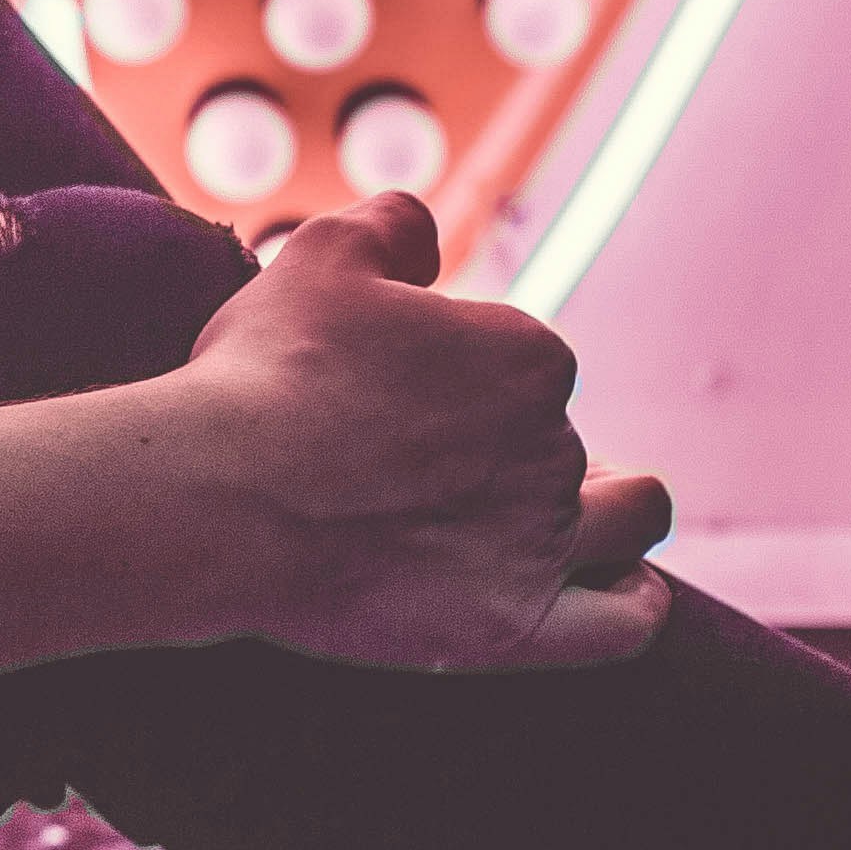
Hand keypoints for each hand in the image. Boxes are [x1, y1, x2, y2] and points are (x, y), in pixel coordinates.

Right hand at [146, 194, 670, 672]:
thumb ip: (393, 224)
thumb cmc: (265, 372)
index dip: (466, 377)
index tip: (399, 397)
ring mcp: (542, 544)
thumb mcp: (321, 254)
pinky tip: (615, 583)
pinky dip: (630, 598)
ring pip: (627, 519)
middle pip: (561, 442)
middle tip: (424, 462)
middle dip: (506, 446)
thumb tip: (425, 230)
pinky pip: (625, 621)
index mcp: (528, 355)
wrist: (220, 497)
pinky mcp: (515, 625)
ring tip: (533, 514)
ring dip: (601, 509)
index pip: (529, 363)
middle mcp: (554, 448)